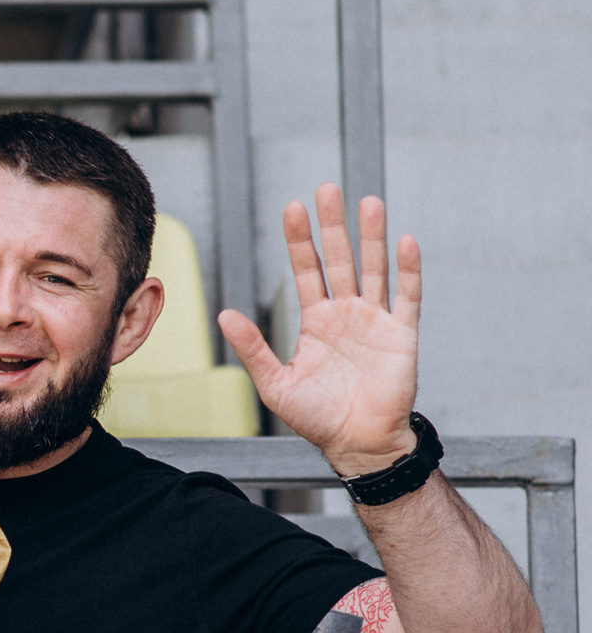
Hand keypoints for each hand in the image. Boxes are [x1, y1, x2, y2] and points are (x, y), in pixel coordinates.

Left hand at [218, 183, 422, 478]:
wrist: (356, 443)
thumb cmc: (317, 417)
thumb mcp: (274, 383)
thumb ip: (252, 347)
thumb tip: (224, 314)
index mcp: (316, 321)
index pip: (305, 270)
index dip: (299, 240)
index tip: (292, 207)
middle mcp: (346, 313)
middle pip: (339, 259)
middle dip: (332, 225)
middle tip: (326, 188)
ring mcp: (376, 320)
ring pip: (374, 268)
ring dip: (371, 236)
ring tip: (367, 201)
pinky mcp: (402, 334)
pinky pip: (407, 296)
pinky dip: (407, 270)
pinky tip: (404, 242)